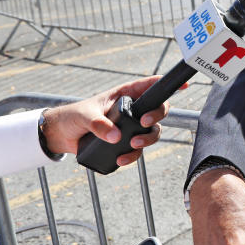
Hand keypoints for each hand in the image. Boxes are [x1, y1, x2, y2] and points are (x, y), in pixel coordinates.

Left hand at [42, 75, 176, 164]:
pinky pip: (137, 150)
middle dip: (156, 117)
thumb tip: (115, 136)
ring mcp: (129, 127)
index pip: (149, 86)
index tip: (184, 86)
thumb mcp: (84, 116)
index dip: (165, 85)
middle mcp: (131, 110)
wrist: (61, 135)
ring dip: (147, 139)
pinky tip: (121, 160)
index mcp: (124, 94)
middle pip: (157, 111)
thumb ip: (99, 124)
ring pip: (151, 132)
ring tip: (133, 145)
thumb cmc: (72, 116)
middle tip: (143, 123)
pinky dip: (133, 156)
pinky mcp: (124, 143)